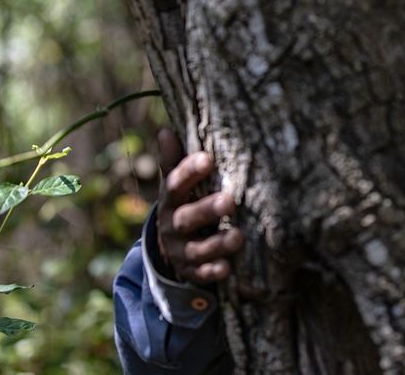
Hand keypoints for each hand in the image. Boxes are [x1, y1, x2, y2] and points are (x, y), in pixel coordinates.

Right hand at [155, 129, 242, 284]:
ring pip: (196, 249)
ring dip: (217, 243)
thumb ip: (173, 161)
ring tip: (239, 236)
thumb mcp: (176, 185)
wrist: (170, 248)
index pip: (175, 184)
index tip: (208, 158)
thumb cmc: (183, 204)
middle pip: (186, 218)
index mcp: (170, 200)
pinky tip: (227, 267)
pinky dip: (213, 271)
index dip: (189, 171)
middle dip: (206, 210)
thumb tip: (166, 130)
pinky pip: (200, 274)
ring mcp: (180, 251)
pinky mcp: (190, 271)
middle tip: (229, 201)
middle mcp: (172, 226)